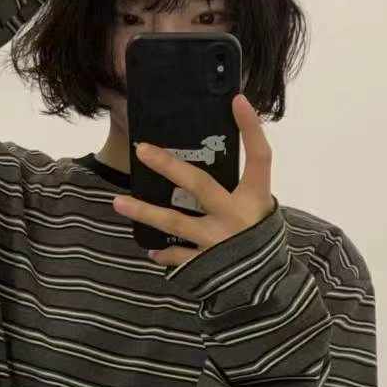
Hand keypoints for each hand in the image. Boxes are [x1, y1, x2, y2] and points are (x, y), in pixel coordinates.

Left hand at [111, 94, 275, 266]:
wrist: (269, 286)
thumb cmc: (263, 240)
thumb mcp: (261, 210)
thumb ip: (242, 189)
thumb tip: (213, 161)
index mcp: (255, 198)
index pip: (259, 156)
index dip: (251, 128)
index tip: (236, 99)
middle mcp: (235, 216)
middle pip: (198, 184)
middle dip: (169, 165)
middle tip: (142, 149)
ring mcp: (218, 241)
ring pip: (174, 222)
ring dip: (144, 212)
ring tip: (117, 201)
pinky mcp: (206, 263)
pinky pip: (178, 256)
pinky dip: (164, 254)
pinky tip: (151, 250)